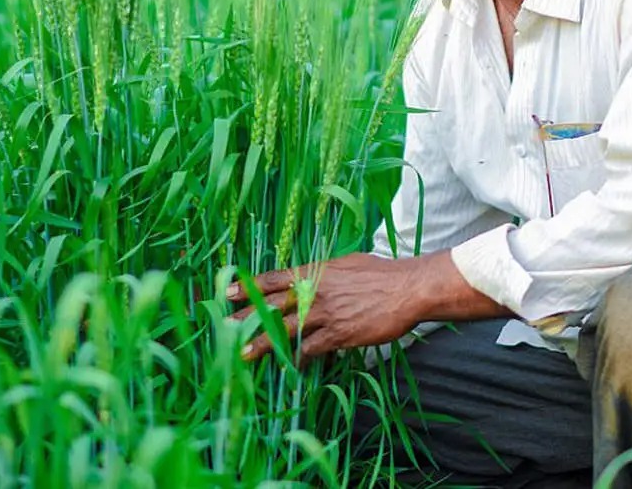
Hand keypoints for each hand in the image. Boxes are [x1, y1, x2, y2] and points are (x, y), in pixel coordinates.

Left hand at [226, 252, 432, 363]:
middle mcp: (314, 292)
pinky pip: (311, 349)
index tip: (228, 294)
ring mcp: (325, 314)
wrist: (407, 289)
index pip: (274, 279)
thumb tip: (311, 276)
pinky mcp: (339, 334)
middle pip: (272, 306)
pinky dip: (299, 358)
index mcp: (315, 272)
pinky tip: (291, 366)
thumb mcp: (346, 264)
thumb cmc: (380, 274)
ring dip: (263, 344)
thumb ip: (324, 273)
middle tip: (224, 328)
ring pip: (286, 331)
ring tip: (244, 354)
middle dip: (246, 318)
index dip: (250, 287)